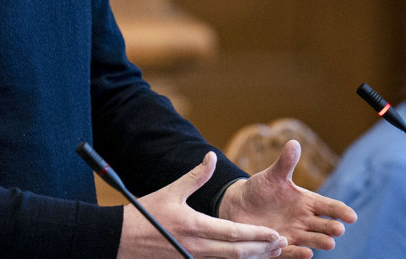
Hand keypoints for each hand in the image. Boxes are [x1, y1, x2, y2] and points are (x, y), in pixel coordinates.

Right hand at [119, 151, 286, 257]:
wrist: (123, 239)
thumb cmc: (146, 214)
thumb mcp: (171, 192)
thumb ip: (195, 176)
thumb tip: (211, 157)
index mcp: (195, 226)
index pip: (234, 233)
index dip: (258, 235)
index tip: (276, 234)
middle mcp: (197, 247)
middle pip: (238, 253)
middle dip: (263, 250)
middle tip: (282, 244)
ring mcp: (194, 258)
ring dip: (253, 257)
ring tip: (272, 252)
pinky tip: (246, 256)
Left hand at [218, 140, 356, 257]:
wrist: (239, 204)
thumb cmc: (260, 189)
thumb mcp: (273, 175)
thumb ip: (285, 163)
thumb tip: (294, 143)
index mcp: (307, 202)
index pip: (330, 207)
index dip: (341, 211)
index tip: (351, 216)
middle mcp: (304, 220)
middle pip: (324, 226)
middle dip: (332, 228)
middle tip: (338, 229)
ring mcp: (293, 233)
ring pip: (312, 240)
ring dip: (320, 242)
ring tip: (329, 242)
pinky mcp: (279, 244)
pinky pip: (291, 251)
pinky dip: (298, 252)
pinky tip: (307, 253)